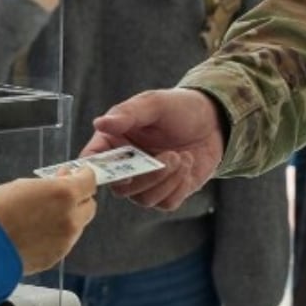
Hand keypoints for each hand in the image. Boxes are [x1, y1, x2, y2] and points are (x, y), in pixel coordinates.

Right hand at [0, 168, 97, 273]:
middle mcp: (70, 219)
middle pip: (89, 206)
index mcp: (63, 195)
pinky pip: (64, 243)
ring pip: (77, 226)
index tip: (77, 175)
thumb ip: (46, 185)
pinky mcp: (55, 258)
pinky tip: (36, 232)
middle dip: (77, 199)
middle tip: (60, 194)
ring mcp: (64, 241)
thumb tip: (57, 182)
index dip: (83, 176)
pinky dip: (56, 236)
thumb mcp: (20, 186)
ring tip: (41, 216)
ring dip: (67, 218)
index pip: (89, 181)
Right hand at [86, 88, 223, 211]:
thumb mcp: (154, 103)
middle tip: (171, 155)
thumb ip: (127, 114)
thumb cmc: (178, 108)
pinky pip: (166, 202)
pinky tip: (188, 164)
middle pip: (119, 188)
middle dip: (146, 176)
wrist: (213, 121)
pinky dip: (179, 186)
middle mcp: (125, 166)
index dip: (96, 171)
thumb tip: (100, 123)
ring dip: (167, 180)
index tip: (120, 169)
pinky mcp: (167, 193)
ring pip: (144, 199)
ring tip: (182, 156)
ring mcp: (146, 182)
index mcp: (113, 142)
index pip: (92, 161)